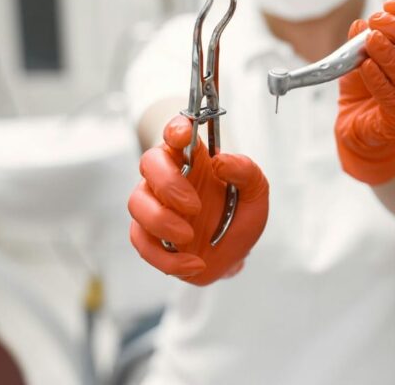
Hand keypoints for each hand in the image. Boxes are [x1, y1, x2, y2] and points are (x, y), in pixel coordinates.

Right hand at [128, 116, 268, 285]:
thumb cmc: (240, 213)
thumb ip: (245, 171)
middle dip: (168, 183)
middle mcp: (169, 178)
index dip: (175, 129)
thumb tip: (221, 162)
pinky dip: (166, 258)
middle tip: (195, 206)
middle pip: (149, 164)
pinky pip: (142, 242)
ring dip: (161, 221)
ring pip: (137, 203)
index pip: (176, 134)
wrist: (235, 251)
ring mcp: (156, 206)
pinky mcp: (150, 236)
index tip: (183, 135)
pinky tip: (194, 264)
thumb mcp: (256, 191)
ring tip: (190, 237)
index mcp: (194, 159)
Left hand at [335, 0, 394, 184]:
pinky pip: (391, 95)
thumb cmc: (373, 81)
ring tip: (370, 41)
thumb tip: (360, 24)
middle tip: (378, 20)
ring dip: (388, 53)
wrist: (363, 121)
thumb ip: (365, 37)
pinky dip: (376, 78)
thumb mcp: (368, 52)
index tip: (390, 5)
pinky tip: (365, 66)